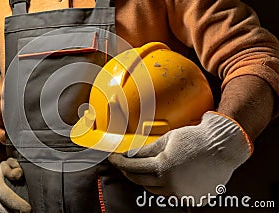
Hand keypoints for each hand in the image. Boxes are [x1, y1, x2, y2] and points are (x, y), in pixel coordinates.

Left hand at [109, 112, 252, 203]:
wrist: (223, 147)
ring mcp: (182, 193)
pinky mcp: (192, 198)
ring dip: (147, 180)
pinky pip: (172, 194)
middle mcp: (172, 183)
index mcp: (164, 167)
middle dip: (129, 173)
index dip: (120, 163)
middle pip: (141, 181)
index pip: (133, 167)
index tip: (114, 158)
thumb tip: (130, 153)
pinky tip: (167, 175)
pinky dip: (165, 186)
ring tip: (146, 169)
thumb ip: (146, 149)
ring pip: (155, 189)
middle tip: (124, 165)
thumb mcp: (167, 140)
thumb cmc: (195, 139)